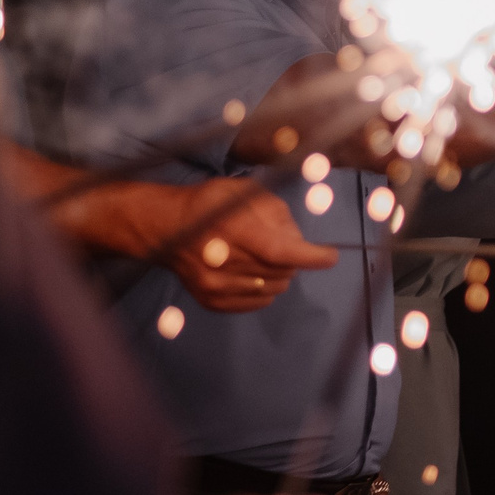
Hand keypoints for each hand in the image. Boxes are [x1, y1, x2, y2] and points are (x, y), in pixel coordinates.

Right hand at [160, 179, 339, 313]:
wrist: (164, 228)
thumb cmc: (209, 204)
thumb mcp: (244, 192)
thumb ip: (276, 213)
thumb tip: (299, 241)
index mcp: (232, 230)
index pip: (280, 251)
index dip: (310, 257)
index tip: (330, 257)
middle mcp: (222, 262)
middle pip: (282, 271)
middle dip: (292, 258)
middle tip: (277, 242)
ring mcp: (215, 286)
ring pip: (274, 289)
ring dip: (278, 274)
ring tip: (260, 255)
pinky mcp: (212, 301)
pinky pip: (258, 302)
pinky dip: (264, 288)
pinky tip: (249, 270)